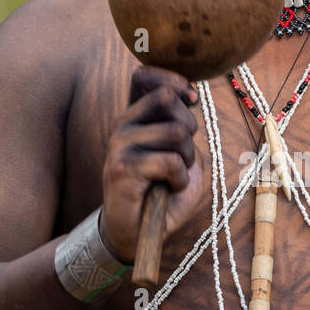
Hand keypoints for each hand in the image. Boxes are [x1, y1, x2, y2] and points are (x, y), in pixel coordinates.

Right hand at [101, 65, 204, 262]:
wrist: (137, 233)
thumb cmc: (164, 192)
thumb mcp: (182, 152)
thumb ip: (184, 123)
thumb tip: (191, 95)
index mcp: (136, 117)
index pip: (144, 76)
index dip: (173, 80)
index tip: (191, 99)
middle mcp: (123, 124)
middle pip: (169, 99)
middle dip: (189, 128)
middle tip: (180, 157)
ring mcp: (119, 144)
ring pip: (176, 132)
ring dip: (187, 160)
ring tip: (173, 176)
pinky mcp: (122, 167)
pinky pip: (171, 162)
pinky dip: (180, 180)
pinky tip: (168, 189)